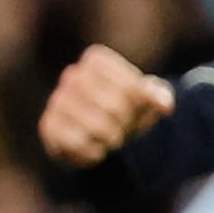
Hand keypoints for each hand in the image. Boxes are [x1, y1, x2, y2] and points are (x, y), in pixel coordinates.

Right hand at [39, 48, 173, 167]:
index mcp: (96, 61)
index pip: (129, 86)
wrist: (99, 135)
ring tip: (111, 137)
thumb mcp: (147, 99)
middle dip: (126, 123)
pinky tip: (95, 148)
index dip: (139, 103)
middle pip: (114, 106)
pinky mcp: (48, 125)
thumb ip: (159, 96)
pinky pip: (77, 144)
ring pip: (97, 127)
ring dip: (112, 139)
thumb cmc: (127, 110)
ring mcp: (57, 100)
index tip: (136, 105)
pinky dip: (94, 151)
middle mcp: (72, 76)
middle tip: (124, 126)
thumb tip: (165, 104)